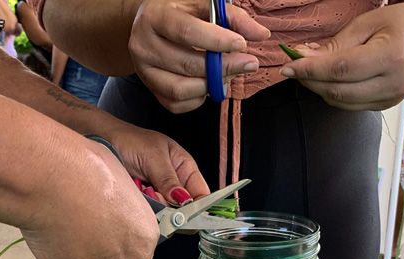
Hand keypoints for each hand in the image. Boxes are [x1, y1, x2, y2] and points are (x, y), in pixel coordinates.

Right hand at [21, 139, 159, 258]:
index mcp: (145, 232)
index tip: (90, 248)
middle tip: (68, 257)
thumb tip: (96, 211)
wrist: (52, 175)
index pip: (135, 257)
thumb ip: (111, 205)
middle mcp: (133, 258)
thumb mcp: (109, 180)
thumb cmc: (76, 167)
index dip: (110, 255)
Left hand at [104, 123, 209, 204]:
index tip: (187, 214)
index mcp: (184, 168)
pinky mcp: (143, 203)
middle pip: (183, 209)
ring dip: (154, 208)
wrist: (101, 141)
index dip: (198, 207)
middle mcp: (174, 184)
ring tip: (142, 190)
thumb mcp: (153, 156)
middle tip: (156, 195)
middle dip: (171, 208)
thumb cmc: (129, 141)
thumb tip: (184, 200)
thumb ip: (169, 179)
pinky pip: (148, 214)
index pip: (201, 194)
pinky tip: (135, 195)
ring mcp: (158, 195)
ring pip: (165, 214)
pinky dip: (142, 209)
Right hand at [130, 0, 269, 112]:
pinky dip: (199, 98)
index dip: (217, 41)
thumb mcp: (203, 5)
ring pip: (181, 89)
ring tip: (227, 74)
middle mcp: (143, 45)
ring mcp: (144, 70)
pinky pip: (177, 104)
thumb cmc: (180, 12)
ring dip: (211, 85)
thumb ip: (233, 17)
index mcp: (155, 17)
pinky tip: (208, 84)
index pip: (186, 32)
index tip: (241, 44)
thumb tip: (260, 34)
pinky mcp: (150, 89)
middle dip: (223, 67)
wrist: (150, 25)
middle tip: (248, 64)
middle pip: (186, 64)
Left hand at [280, 3, 403, 110]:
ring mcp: (391, 99)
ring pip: (342, 102)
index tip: (288, 67)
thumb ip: (336, 44)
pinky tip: (326, 80)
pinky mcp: (385, 107)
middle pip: (339, 90)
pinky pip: (350, 106)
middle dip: (310, 81)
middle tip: (292, 68)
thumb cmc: (402, 25)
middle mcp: (395, 83)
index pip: (342, 69)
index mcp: (394, 56)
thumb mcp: (369, 23)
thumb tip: (302, 57)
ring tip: (307, 72)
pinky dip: (332, 94)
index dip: (311, 70)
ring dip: (318, 89)